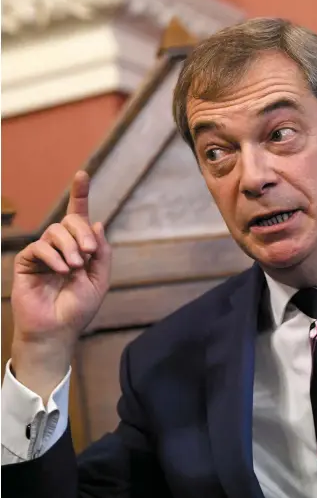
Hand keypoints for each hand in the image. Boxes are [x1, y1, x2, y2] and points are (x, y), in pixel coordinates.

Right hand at [10, 171, 111, 399]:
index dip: (80, 194)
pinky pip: (39, 247)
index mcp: (79, 248)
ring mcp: (43, 253)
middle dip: (82, 233)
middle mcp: (61, 247)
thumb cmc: (79, 308)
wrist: (58, 330)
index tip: (82, 174)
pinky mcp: (27, 262)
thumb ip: (101, 251)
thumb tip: (98, 222)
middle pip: (70, 221)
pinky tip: (61, 271)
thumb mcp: (100, 279)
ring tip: (74, 267)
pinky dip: (53, 256)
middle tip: (89, 253)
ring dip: (69, 246)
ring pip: (55, 231)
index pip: (79, 217)